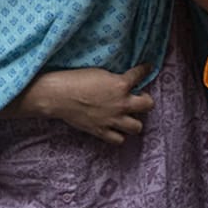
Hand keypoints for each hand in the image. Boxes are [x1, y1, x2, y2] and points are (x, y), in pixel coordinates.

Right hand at [29, 65, 154, 144]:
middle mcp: (122, 103)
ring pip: (137, 127)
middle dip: (145, 100)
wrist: (59, 95)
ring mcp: (113, 120)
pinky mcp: (102, 131)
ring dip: (134, 121)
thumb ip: (114, 79)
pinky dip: (118, 135)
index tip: (148, 68)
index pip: (140, 74)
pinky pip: (119, 140)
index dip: (145, 69)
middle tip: (137, 98)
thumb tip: (121, 83)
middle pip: (148, 105)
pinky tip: (114, 128)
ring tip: (127, 116)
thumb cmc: (75, 79)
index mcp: (120, 84)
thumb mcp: (99, 72)